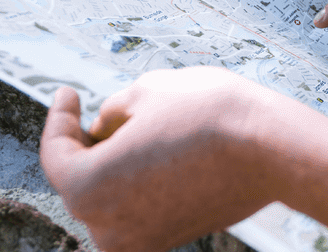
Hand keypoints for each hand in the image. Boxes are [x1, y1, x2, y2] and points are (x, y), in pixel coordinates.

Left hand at [39, 70, 293, 251]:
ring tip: (133, 126)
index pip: (55, 155)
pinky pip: (139, 209)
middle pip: (82, 180)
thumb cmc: (208, 114)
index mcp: (88, 190)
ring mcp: (142, 240)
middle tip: (94, 110)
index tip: (68, 93)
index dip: (59, 117)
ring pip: (110, 197)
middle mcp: (109, 229)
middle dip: (86, 143)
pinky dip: (138, 182)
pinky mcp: (172, 239)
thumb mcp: (146, 91)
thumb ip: (112, 113)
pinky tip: (156, 150)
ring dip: (113, 164)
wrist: (273, 149)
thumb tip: (106, 127)